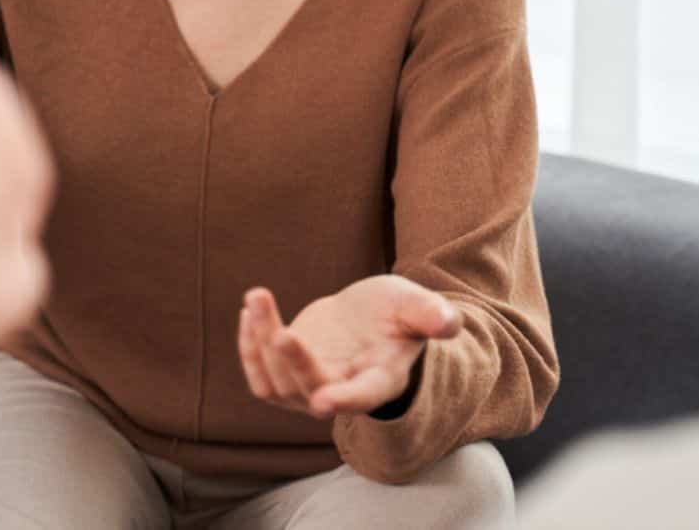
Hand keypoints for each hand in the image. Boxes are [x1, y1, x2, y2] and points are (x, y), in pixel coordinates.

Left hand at [238, 275, 461, 419]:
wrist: (370, 320)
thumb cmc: (398, 313)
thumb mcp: (416, 306)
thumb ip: (431, 315)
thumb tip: (450, 323)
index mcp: (380, 380)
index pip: (362, 397)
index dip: (344, 400)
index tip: (323, 401)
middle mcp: (343, 391)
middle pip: (310, 388)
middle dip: (293, 363)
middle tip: (281, 330)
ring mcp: (310, 388)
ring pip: (276, 383)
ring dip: (262, 342)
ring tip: (257, 297)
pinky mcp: (286, 376)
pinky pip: (259, 376)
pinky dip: (248, 347)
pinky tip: (249, 310)